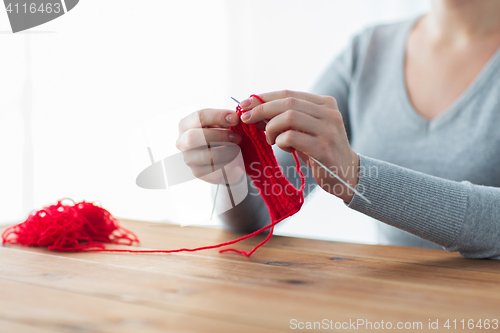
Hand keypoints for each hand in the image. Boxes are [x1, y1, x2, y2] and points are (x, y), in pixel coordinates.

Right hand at [176, 108, 244, 184]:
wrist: (222, 157)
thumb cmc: (219, 135)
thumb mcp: (220, 123)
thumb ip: (225, 119)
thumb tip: (236, 117)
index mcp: (186, 124)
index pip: (199, 117)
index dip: (219, 116)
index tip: (236, 118)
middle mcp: (182, 142)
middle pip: (194, 137)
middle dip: (219, 136)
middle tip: (237, 137)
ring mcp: (188, 159)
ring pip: (207, 156)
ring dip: (227, 151)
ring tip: (238, 148)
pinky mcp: (198, 172)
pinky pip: (214, 169)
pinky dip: (228, 163)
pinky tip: (234, 158)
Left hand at [239, 90, 359, 202]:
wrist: (346, 174)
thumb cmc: (320, 151)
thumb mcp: (305, 130)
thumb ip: (286, 118)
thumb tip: (254, 111)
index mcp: (325, 103)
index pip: (289, 93)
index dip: (264, 97)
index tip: (244, 104)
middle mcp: (329, 113)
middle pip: (288, 102)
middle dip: (261, 109)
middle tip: (246, 119)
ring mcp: (328, 130)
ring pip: (289, 117)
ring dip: (271, 127)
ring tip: (270, 139)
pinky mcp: (323, 148)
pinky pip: (292, 137)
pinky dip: (280, 141)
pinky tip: (281, 146)